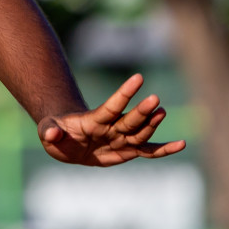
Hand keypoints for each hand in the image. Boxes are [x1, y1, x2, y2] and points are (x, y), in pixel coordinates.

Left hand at [37, 73, 186, 166]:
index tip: (138, 77)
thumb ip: (49, 132)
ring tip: (163, 112)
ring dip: (152, 124)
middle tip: (155, 97)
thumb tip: (50, 135)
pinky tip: (181, 144)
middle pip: (129, 119)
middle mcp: (111, 127)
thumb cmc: (56, 132)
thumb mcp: (47, 132)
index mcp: (94, 120)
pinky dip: (164, 150)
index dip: (124, 93)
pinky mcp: (127, 151)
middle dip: (141, 110)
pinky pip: (148, 151)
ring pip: (140, 132)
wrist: (68, 141)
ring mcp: (121, 139)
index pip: (111, 106)